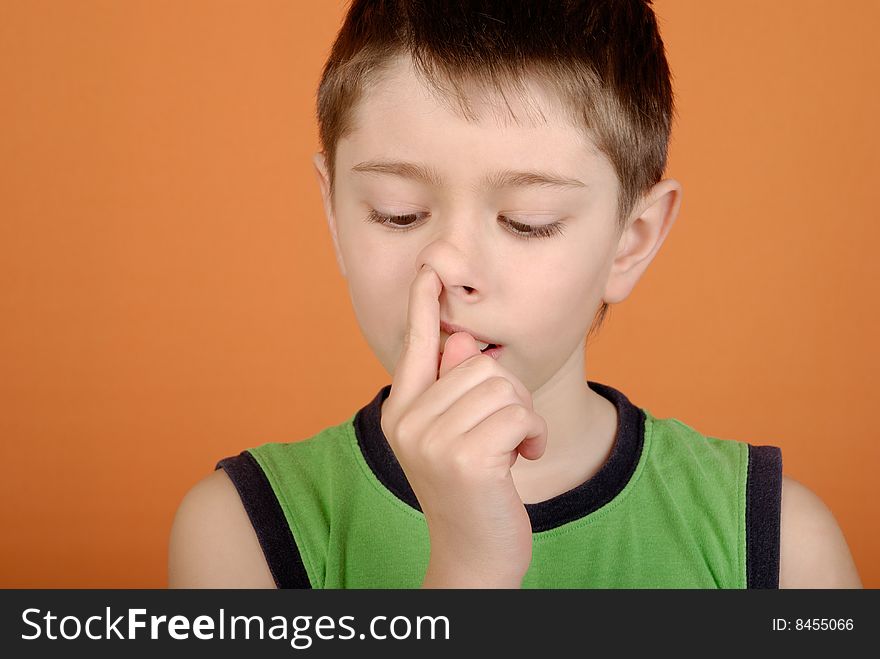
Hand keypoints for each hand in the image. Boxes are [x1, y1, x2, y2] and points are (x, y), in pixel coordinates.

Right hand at [380, 264, 548, 587]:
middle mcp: (406, 420)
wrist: (474, 555)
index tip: (430, 267)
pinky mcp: (463, 458)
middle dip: (509, 396)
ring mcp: (430, 439)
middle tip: (505, 435)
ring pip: (502, 387)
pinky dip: (533, 436)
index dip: (424, 304)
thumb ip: (455, 387)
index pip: (416, 344)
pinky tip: (521, 461)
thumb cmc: (472, 490)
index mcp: (402, 409)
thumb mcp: (459, 434)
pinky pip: (519, 414)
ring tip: (511, 450)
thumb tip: (459, 339)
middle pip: (479, 363)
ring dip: (523, 419)